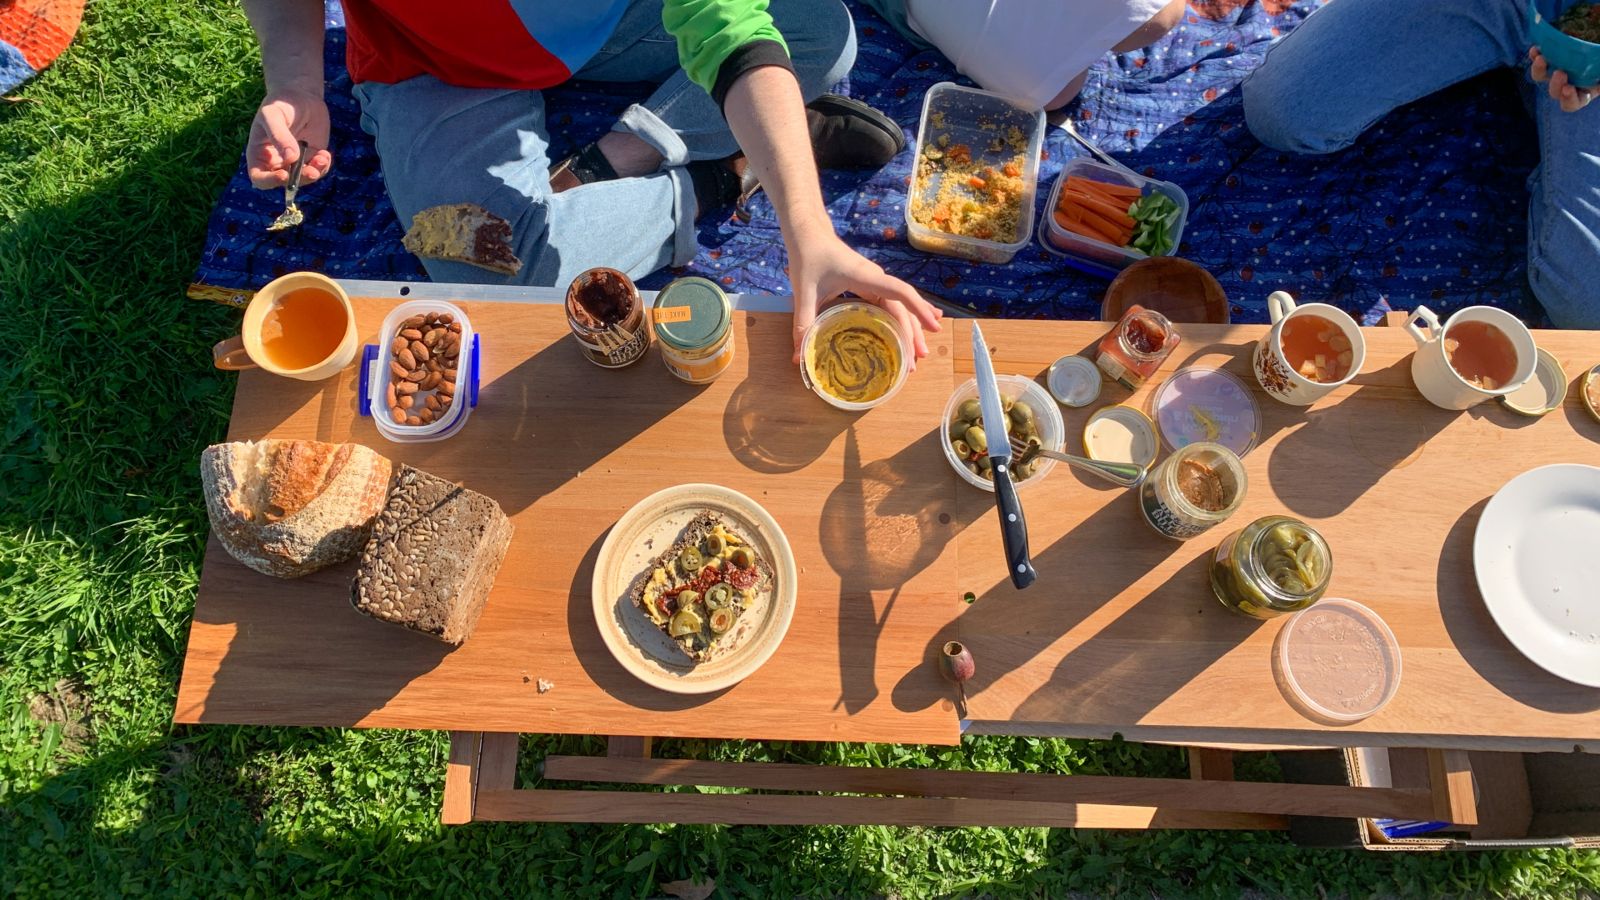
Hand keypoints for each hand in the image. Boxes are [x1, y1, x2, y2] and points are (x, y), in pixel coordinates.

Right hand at [247, 88, 332, 188]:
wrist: (300, 96)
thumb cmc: (279, 104)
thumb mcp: (273, 115)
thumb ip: (279, 135)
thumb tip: (291, 158)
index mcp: (259, 155)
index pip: (259, 178)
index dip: (269, 181)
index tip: (284, 175)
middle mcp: (276, 163)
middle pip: (284, 184)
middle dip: (299, 181)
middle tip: (311, 171)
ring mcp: (295, 162)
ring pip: (303, 180)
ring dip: (314, 173)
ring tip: (322, 157)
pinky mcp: (311, 158)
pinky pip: (318, 170)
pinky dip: (323, 166)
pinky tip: (325, 153)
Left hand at [788, 234, 942, 367]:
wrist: (809, 233)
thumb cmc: (808, 256)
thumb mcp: (803, 292)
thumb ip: (802, 324)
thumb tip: (798, 359)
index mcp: (866, 277)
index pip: (900, 292)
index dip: (919, 309)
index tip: (934, 327)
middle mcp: (876, 278)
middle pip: (903, 306)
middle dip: (913, 333)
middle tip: (917, 361)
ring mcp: (875, 281)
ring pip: (899, 306)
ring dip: (910, 328)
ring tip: (919, 354)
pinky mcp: (869, 284)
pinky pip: (890, 303)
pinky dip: (903, 317)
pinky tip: (917, 327)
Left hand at [1529, 47, 1595, 112]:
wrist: (1598, 34)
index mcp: (1586, 91)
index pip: (1573, 103)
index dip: (1569, 100)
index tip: (1569, 89)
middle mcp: (1570, 83)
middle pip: (1555, 91)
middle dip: (1556, 84)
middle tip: (1560, 72)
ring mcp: (1560, 69)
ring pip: (1542, 76)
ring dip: (1539, 70)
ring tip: (1541, 59)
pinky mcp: (1552, 57)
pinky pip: (1540, 58)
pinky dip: (1536, 55)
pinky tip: (1535, 49)